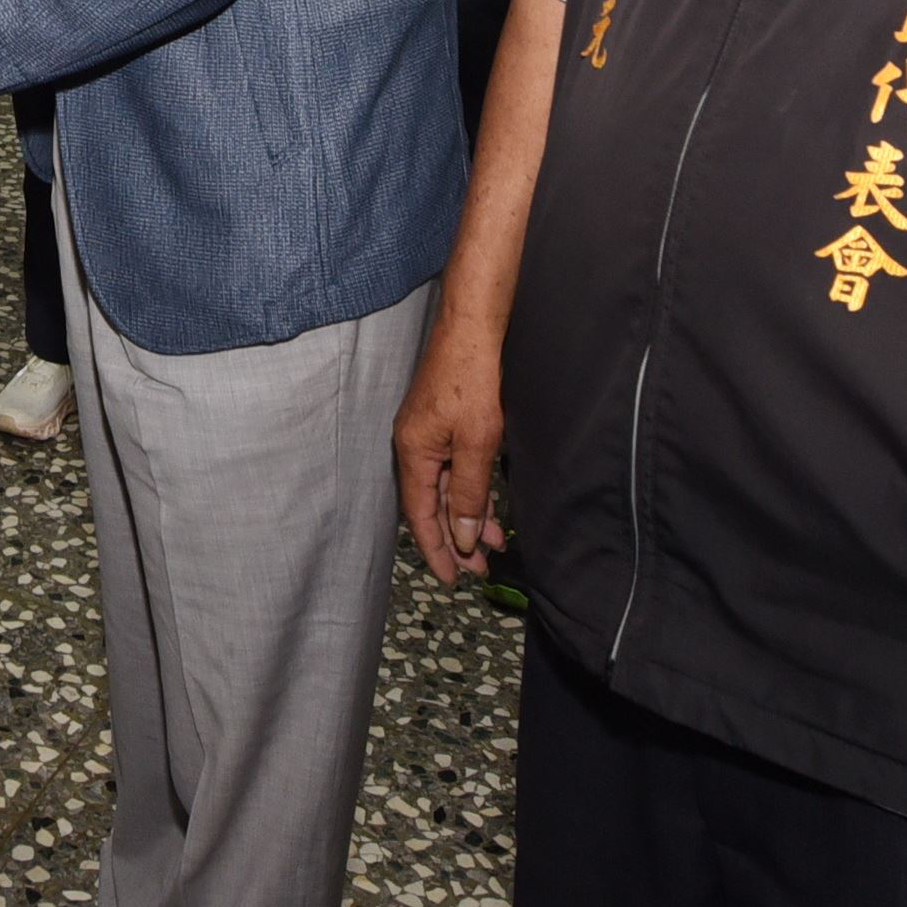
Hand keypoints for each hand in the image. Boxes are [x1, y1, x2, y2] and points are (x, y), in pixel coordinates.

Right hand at [391, 320, 508, 584]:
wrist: (473, 326)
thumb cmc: (472, 378)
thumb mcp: (476, 443)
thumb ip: (468, 491)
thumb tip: (461, 536)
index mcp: (413, 453)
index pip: (420, 516)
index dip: (436, 550)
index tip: (451, 579)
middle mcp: (414, 446)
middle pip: (432, 505)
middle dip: (455, 539)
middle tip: (479, 569)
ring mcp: (428, 433)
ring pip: (446, 487)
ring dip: (467, 516)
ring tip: (492, 543)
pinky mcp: (443, 422)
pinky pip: (454, 468)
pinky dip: (471, 490)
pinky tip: (487, 505)